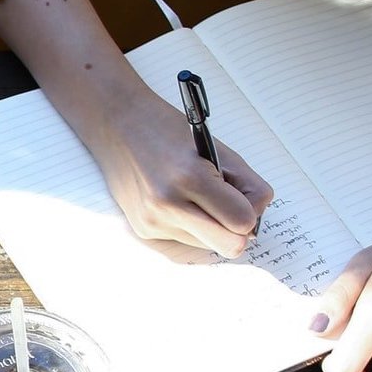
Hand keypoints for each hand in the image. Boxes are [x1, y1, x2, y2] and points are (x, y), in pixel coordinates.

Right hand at [81, 88, 275, 259]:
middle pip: (230, 246)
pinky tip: (175, 201)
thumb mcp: (217, 149)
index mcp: (190, 177)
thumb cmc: (169, 130)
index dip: (251, 211)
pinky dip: (189, 225)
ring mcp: (153, 221)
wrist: (117, 125)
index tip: (244, 197)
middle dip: (236, 229)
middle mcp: (168, 205)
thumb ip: (246, 185)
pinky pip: (185, 240)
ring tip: (194, 196)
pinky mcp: (143, 230)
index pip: (243, 221)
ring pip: (208, 245)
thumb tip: (254, 223)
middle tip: (229, 207)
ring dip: (210, 226)